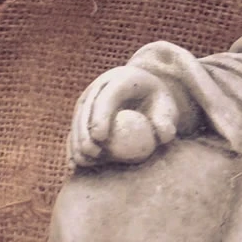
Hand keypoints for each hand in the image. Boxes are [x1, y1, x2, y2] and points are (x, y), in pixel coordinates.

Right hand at [67, 65, 193, 167]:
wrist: (145, 92)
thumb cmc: (159, 103)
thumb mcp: (168, 109)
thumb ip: (167, 122)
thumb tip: (164, 136)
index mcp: (123, 79)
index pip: (108, 96)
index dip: (101, 116)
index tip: (100, 137)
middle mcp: (102, 84)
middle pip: (87, 107)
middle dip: (85, 130)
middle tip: (92, 152)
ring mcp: (90, 95)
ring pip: (78, 117)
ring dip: (77, 139)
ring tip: (83, 161)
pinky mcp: (84, 109)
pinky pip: (76, 127)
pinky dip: (74, 144)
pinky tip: (75, 163)